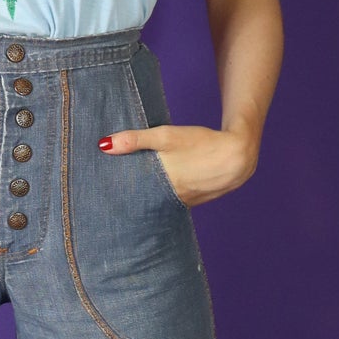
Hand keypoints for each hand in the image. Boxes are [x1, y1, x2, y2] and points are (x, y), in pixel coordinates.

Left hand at [98, 122, 256, 205]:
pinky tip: (158, 190)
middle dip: (127, 199)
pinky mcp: (194, 201)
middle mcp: (171, 199)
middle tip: (108, 196)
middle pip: (142, 202)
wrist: (238, 155)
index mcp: (162, 185)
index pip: (129, 197)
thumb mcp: (166, 136)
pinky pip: (172, 202)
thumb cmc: (202, 143)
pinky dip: (163, 197)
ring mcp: (184, 202)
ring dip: (146, 199)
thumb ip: (135, 140)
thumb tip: (103, 145)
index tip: (100, 194)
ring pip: (157, 203)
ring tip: (129, 195)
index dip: (115, 196)